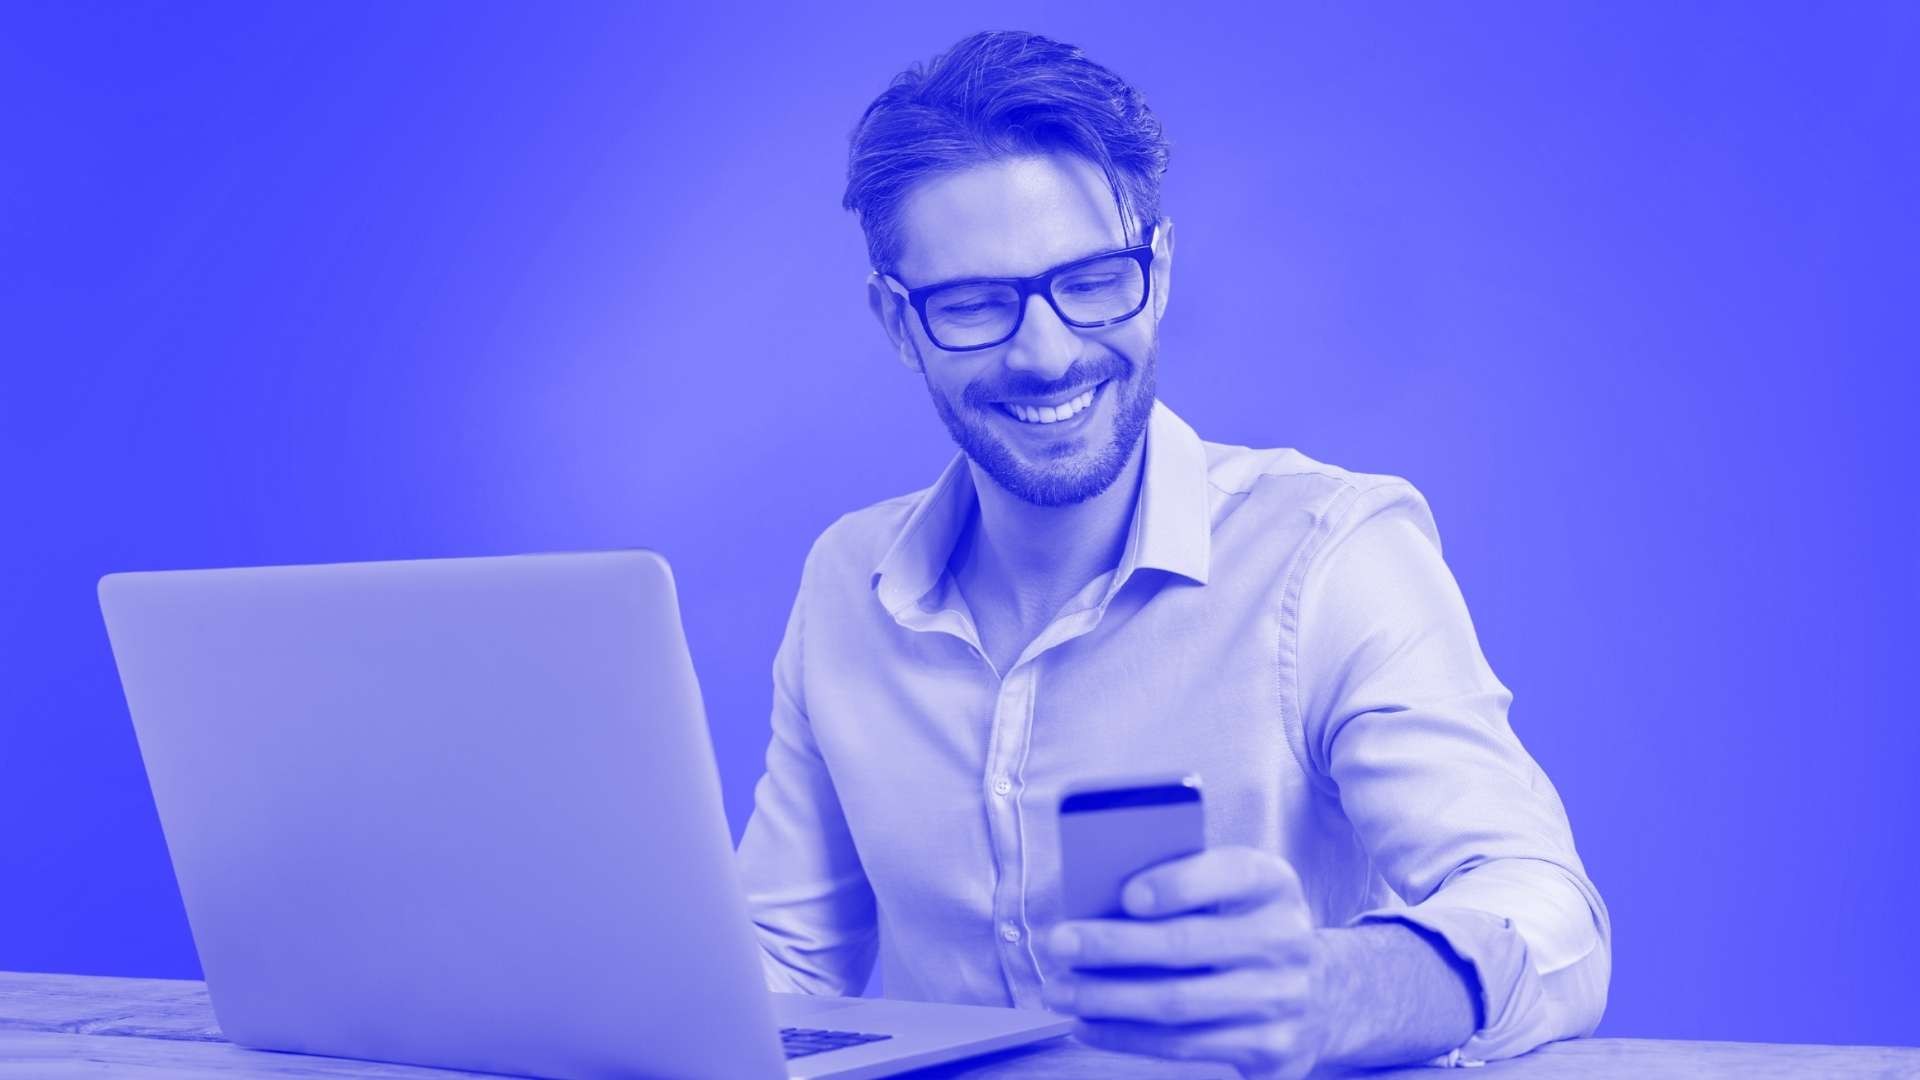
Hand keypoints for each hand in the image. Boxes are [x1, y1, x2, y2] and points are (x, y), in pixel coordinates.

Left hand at [1038, 846, 1330, 1079]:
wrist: (1321, 992)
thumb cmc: (1244, 926)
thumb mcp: (1230, 891)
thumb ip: (1179, 884)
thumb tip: (1095, 902)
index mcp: (1273, 884)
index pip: (1231, 873)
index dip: (1179, 884)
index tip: (1126, 895)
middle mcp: (1286, 940)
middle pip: (1189, 945)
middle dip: (1113, 945)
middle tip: (1058, 943)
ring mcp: (1282, 1000)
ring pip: (1178, 1003)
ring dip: (1106, 998)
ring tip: (1059, 989)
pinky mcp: (1269, 1050)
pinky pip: (1183, 1046)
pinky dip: (1125, 1035)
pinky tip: (1087, 1022)